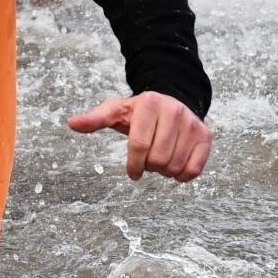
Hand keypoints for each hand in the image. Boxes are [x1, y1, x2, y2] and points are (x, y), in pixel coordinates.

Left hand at [68, 91, 211, 182]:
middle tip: (147, 161)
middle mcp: (174, 111)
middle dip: (148, 167)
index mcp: (149, 103)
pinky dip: (183, 176)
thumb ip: (95, 119)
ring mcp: (192, 123)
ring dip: (164, 171)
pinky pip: (195, 169)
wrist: (173, 101)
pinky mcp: (206, 136)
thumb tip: (72, 123)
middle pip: (157, 158)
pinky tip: (175, 169)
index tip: (132, 173)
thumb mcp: (116, 111)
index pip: (139, 145)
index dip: (133, 164)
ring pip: (175, 165)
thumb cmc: (139, 112)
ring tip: (160, 160)